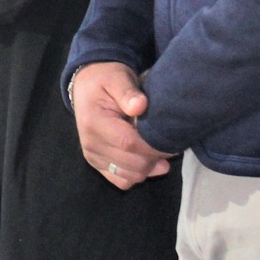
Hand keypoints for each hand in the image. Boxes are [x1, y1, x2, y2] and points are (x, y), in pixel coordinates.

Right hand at [71, 62, 172, 188]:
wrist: (86, 87)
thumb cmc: (106, 81)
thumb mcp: (117, 78)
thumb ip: (128, 91)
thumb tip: (140, 106)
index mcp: (94, 123)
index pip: (130, 144)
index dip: (155, 147)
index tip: (173, 140)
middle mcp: (90, 144)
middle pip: (133, 165)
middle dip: (156, 158)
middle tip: (169, 143)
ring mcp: (92, 156)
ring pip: (130, 177)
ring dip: (149, 168)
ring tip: (158, 150)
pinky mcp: (96, 163)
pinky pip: (122, 181)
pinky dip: (138, 174)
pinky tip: (146, 160)